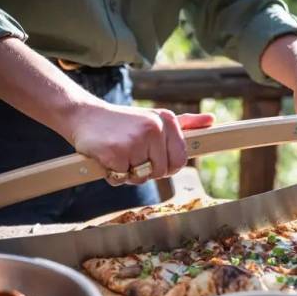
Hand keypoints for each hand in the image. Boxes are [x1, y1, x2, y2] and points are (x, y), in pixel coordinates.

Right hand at [68, 101, 213, 184]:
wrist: (85, 116)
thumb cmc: (123, 122)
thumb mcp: (155, 118)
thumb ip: (185, 123)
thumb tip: (211, 121)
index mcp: (167, 120)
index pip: (179, 160)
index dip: (165, 166)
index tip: (152, 158)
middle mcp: (154, 128)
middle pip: (161, 172)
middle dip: (145, 171)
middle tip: (131, 154)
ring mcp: (135, 140)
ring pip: (141, 178)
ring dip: (128, 174)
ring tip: (119, 153)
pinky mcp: (116, 153)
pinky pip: (122, 179)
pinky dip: (113, 174)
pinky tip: (107, 156)